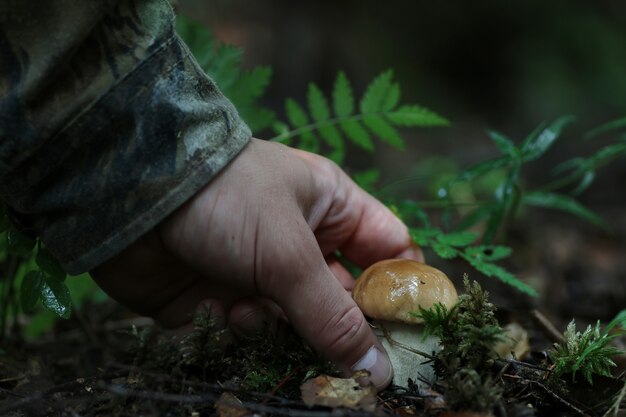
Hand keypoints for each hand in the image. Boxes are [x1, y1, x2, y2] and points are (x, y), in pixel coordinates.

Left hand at [91, 138, 422, 388]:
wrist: (129, 198)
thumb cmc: (224, 200)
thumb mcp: (286, 252)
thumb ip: (332, 315)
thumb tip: (380, 371)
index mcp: (330, 210)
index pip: (389, 251)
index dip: (403, 290)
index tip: (407, 334)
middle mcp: (301, 243)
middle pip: (344, 301)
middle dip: (336, 327)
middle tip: (340, 359)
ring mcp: (261, 273)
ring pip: (296, 325)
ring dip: (277, 326)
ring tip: (249, 307)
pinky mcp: (223, 300)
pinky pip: (250, 333)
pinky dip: (237, 328)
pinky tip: (215, 308)